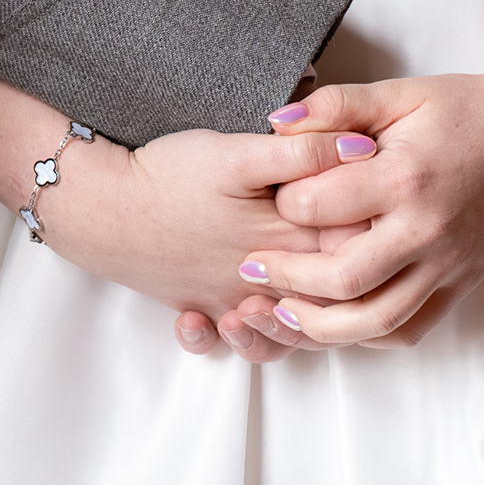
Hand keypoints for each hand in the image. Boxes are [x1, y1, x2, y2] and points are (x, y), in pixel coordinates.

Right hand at [45, 126, 376, 351]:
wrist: (99, 210)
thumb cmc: (167, 176)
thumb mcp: (235, 153)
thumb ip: (302, 151)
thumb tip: (365, 146)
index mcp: (285, 238)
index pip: (358, 243)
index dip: (379, 223)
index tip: (384, 198)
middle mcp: (266, 280)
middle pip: (331, 293)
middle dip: (352, 276)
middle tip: (361, 241)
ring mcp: (232, 300)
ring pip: (286, 327)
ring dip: (302, 315)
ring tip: (301, 290)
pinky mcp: (202, 304)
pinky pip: (230, 338)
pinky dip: (239, 338)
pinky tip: (238, 319)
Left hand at [232, 67, 483, 347]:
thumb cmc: (462, 110)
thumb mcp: (397, 94)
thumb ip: (334, 105)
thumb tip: (274, 121)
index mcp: (404, 178)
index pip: (318, 207)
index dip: (284, 203)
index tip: (272, 197)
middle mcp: (427, 229)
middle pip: (341, 280)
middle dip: (285, 279)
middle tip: (251, 270)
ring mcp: (449, 264)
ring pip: (376, 320)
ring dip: (320, 325)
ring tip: (282, 310)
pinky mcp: (463, 283)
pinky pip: (411, 328)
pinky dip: (368, 334)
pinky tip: (337, 319)